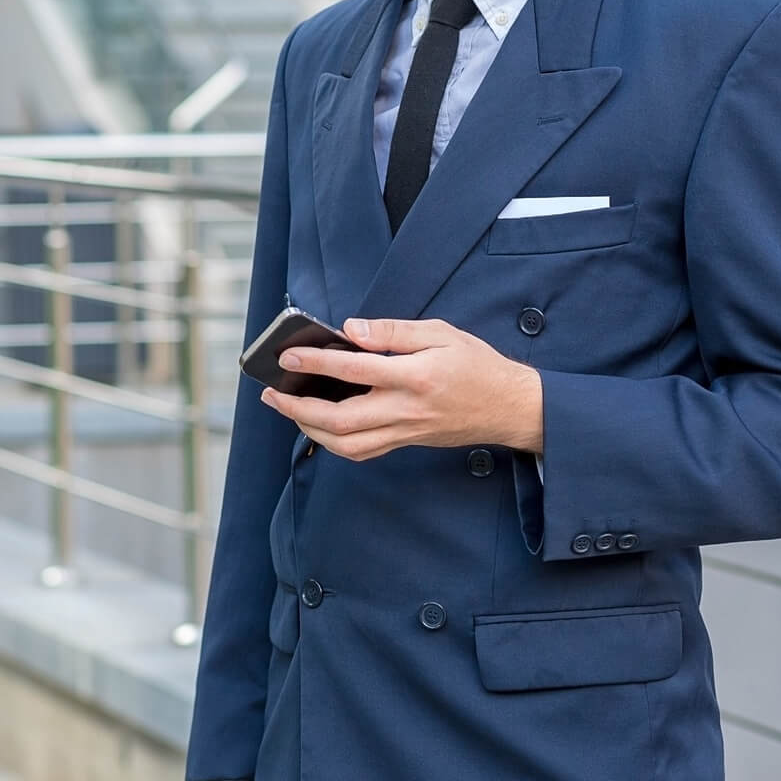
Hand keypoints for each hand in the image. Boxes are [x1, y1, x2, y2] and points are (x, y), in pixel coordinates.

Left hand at [260, 317, 543, 461]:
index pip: (355, 371)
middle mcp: (405, 410)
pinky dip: (332, 442)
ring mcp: (404, 431)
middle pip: (339, 419)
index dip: (316, 362)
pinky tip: (317, 425)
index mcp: (414, 377)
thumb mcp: (441, 333)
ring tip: (287, 408)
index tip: (288, 354)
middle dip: (297, 407)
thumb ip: (394, 332)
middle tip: (271, 392)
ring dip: (308, 428)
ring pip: (345, 443)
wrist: (509, 407)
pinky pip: (361, 450)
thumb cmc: (476, 365)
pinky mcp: (405, 443)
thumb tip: (351, 329)